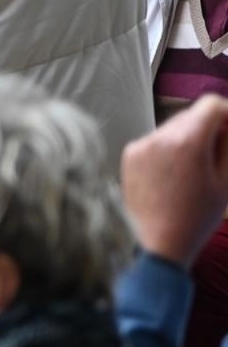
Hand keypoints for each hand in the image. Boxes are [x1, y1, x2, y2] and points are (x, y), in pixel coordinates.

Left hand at [122, 95, 227, 268]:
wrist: (157, 242)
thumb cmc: (198, 216)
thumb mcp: (226, 180)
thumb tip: (225, 123)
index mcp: (187, 142)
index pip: (211, 104)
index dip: (227, 113)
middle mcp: (159, 137)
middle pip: (191, 114)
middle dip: (208, 126)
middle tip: (218, 151)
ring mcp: (140, 145)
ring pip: (172, 127)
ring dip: (187, 137)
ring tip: (195, 168)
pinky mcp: (128, 154)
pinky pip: (155, 140)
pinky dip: (168, 148)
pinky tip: (173, 174)